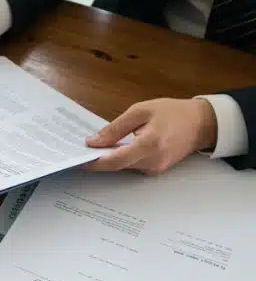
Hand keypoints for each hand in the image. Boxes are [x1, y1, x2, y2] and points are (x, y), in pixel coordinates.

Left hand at [85, 98, 217, 173]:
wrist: (202, 123)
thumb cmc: (173, 113)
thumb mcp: (141, 111)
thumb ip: (116, 128)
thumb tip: (94, 141)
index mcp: (149, 144)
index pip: (115, 160)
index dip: (94, 162)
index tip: (78, 160)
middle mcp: (153, 161)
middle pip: (117, 166)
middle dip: (98, 160)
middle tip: (80, 151)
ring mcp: (156, 168)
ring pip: (124, 167)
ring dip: (109, 159)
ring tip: (94, 148)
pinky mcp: (157, 169)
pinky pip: (133, 166)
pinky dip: (121, 159)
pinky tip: (113, 149)